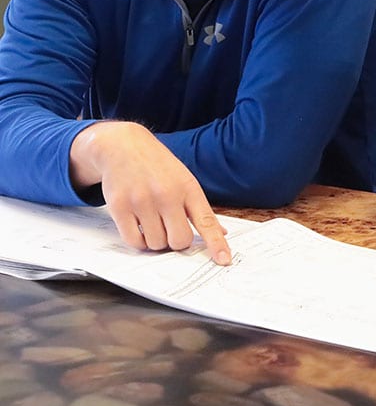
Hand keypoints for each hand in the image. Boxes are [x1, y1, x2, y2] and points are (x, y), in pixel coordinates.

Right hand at [70, 122, 231, 264]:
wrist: (124, 146)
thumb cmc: (158, 166)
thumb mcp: (184, 179)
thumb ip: (200, 208)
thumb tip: (221, 232)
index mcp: (188, 188)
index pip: (206, 221)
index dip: (216, 243)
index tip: (224, 260)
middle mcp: (167, 194)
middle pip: (180, 241)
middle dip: (176, 242)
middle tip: (170, 228)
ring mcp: (142, 201)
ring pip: (156, 244)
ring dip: (156, 240)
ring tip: (152, 221)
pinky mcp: (120, 207)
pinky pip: (134, 241)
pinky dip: (139, 241)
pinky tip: (139, 225)